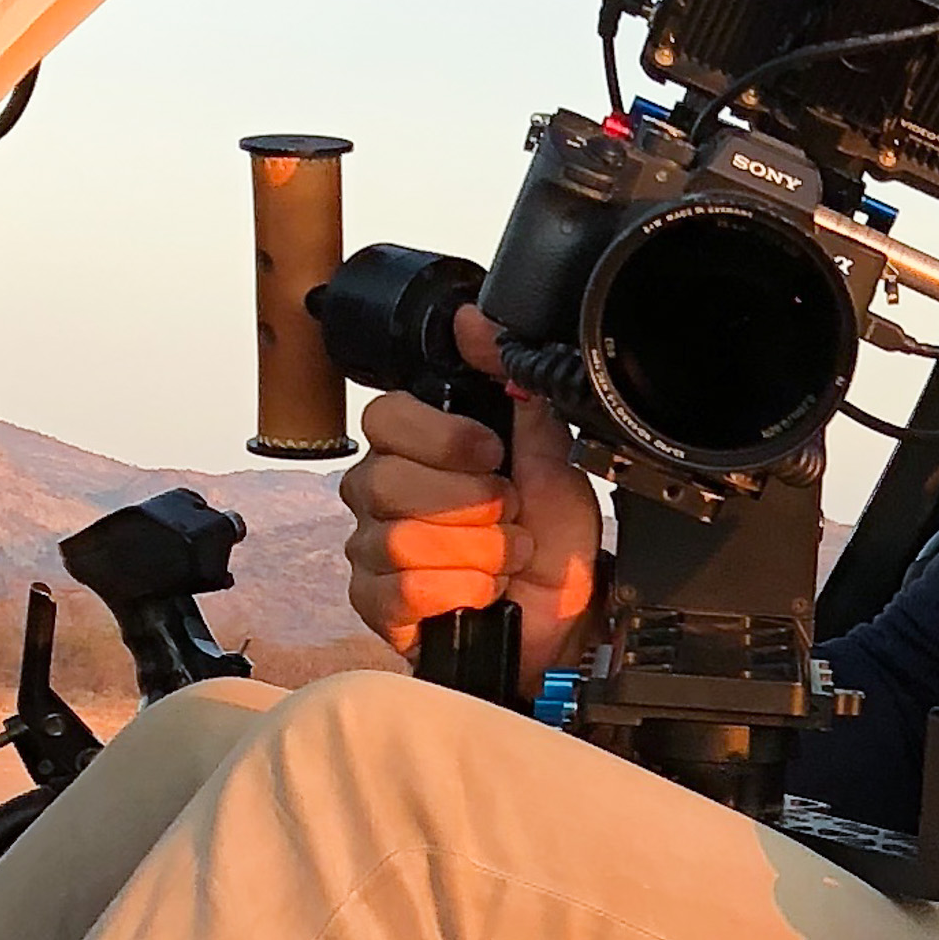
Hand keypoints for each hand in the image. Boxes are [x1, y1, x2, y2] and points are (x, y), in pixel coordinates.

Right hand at [339, 304, 604, 689]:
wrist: (566, 619)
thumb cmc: (551, 540)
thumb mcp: (551, 457)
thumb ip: (518, 389)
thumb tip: (477, 320)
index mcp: (414, 449)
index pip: (385, 418)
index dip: (442, 439)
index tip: (492, 456)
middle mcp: (380, 494)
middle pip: (387, 481)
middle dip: (471, 505)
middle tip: (508, 516)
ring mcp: (372, 551)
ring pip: (400, 539)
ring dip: (477, 552)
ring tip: (504, 558)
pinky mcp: (376, 606)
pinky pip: (401, 591)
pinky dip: (459, 591)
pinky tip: (481, 591)